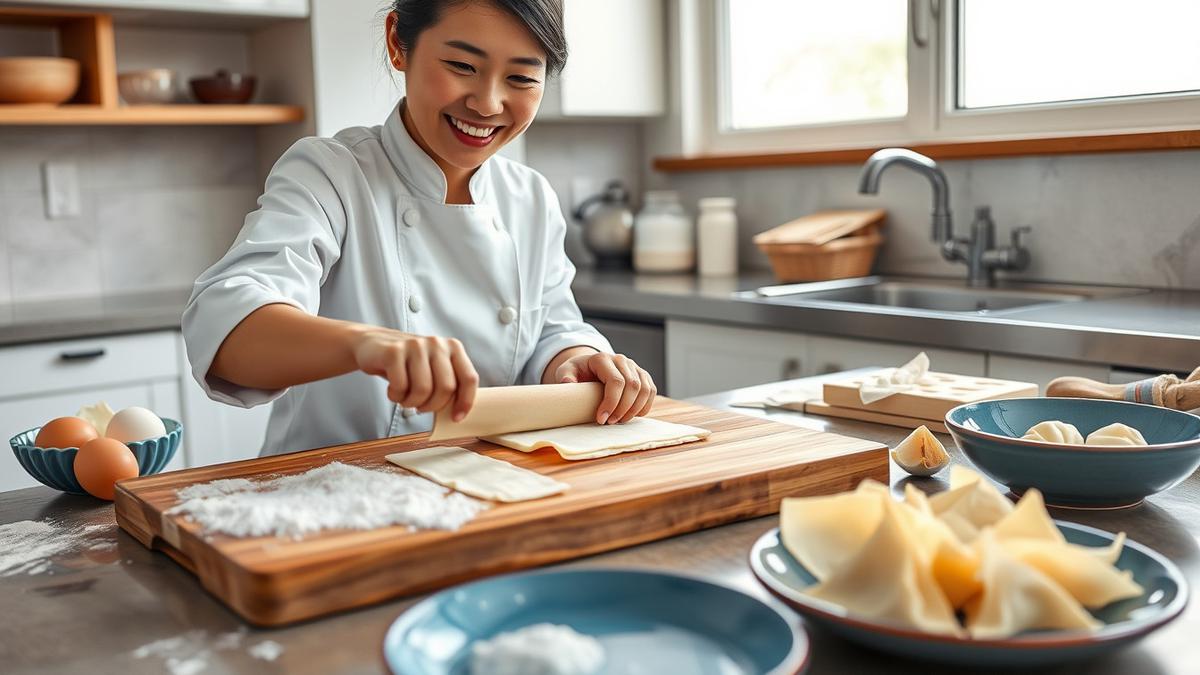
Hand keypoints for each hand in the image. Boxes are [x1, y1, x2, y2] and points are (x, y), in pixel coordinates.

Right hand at [351, 330, 478, 420]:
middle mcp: (437, 343)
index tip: (456, 418)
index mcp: (453, 347)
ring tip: (406, 398)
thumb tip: (460, 412)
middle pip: (446, 388)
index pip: (469, 378)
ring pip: (423, 390)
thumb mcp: (433, 367)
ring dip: (412, 402)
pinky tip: (393, 391)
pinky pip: (401, 386)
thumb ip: (449, 382)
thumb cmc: (407, 363)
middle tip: (421, 407)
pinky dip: (396, 396)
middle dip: (433, 406)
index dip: (465, 402)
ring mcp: (415, 346)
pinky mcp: (394, 352)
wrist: (372, 345)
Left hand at [554, 351, 655, 423]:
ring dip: (634, 410)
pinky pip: (650, 391)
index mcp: (603, 359)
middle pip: (632, 386)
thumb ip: (565, 376)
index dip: (611, 403)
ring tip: (619, 421)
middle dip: (622, 409)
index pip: (616, 381)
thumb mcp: (566, 371)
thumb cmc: (577, 372)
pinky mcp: (642, 375)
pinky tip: (632, 415)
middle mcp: (621, 360)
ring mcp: (634, 367)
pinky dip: (644, 406)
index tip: (601, 419)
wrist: (589, 368)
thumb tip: (567, 383)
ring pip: (644, 390)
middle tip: (610, 423)